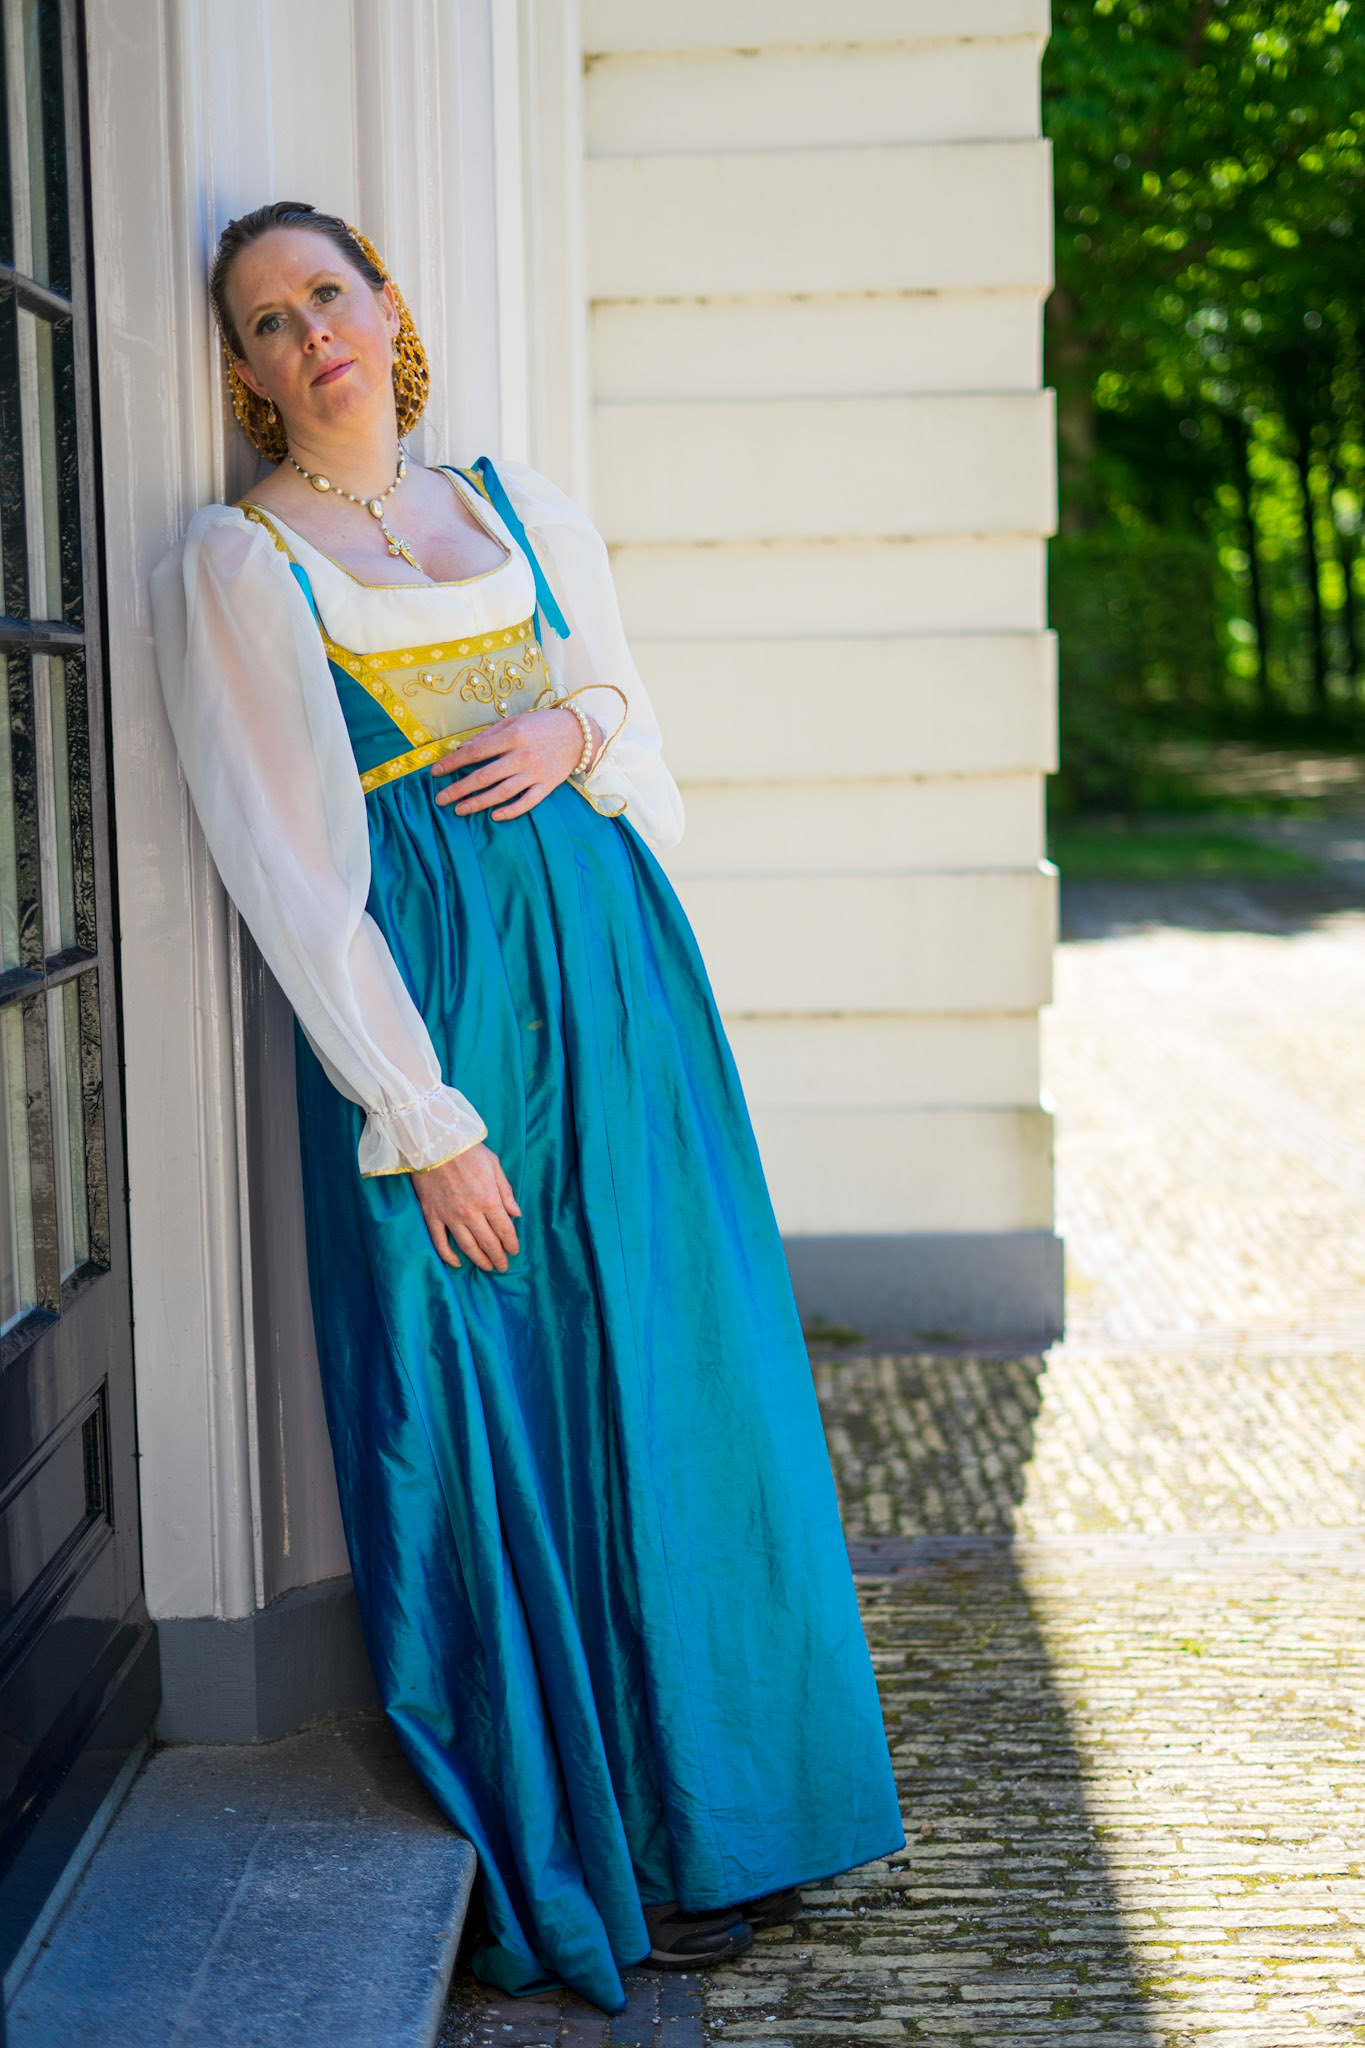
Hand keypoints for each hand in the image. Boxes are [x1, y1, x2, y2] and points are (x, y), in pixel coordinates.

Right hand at [411, 1142, 521, 1271]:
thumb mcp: (494, 1165)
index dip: (511, 1244)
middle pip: (488, 1242)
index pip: (505, 1230)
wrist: (434, 1142)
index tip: (514, 1251)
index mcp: (489, 1199)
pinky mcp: (431, 1215)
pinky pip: (440, 1242)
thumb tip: (517, 1213)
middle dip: (498, 1257)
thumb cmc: (468, 1150)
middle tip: (503, 1266)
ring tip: (487, 1267)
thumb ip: (506, 1192)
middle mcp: (471, 1213)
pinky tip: (457, 1263)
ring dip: (479, 1260)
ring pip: (467, 1246)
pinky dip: (448, 1255)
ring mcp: (450, 1216)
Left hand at [431, 707, 601, 821]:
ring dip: (478, 803)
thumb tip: (463, 749)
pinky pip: (527, 802)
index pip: (475, 753)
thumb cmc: (543, 724)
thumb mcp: (515, 722)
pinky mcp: (547, 786)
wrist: (580, 734)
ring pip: (501, 793)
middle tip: (440, 799)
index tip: (436, 772)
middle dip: (459, 789)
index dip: (453, 763)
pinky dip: (510, 811)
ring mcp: (535, 773)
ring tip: (459, 810)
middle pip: (484, 777)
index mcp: (512, 736)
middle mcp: (522, 756)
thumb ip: (489, 736)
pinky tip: (494, 816)